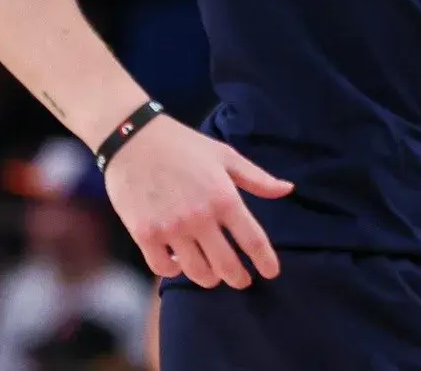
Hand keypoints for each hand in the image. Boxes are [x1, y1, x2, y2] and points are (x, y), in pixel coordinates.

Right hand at [102, 116, 295, 288]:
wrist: (132, 139)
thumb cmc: (183, 145)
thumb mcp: (224, 155)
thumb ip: (257, 178)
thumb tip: (288, 189)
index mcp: (224, 197)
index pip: (253, 240)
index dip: (265, 262)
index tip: (271, 273)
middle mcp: (199, 217)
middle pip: (227, 265)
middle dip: (238, 278)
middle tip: (242, 281)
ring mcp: (171, 228)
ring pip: (197, 272)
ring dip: (209, 278)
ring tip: (213, 274)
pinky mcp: (145, 234)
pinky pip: (164, 268)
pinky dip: (175, 270)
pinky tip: (180, 262)